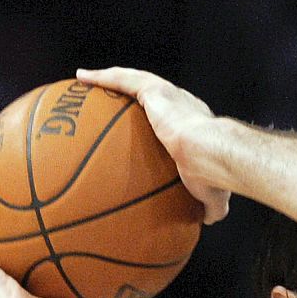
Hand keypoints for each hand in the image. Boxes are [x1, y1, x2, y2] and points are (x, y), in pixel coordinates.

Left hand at [76, 66, 230, 222]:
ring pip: (134, 81)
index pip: (176, 118)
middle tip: (113, 101)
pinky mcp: (156, 91)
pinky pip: (123, 80)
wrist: (211, 155)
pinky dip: (103, 77)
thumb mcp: (213, 196)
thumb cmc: (213, 175)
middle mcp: (184, 104)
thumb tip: (207, 219)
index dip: (161, 119)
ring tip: (86, 80)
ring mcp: (169, 96)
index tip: (148, 125)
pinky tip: (83, 78)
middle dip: (133, 94)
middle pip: (152, 97)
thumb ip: (209, 206)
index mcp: (197, 124)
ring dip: (110, 79)